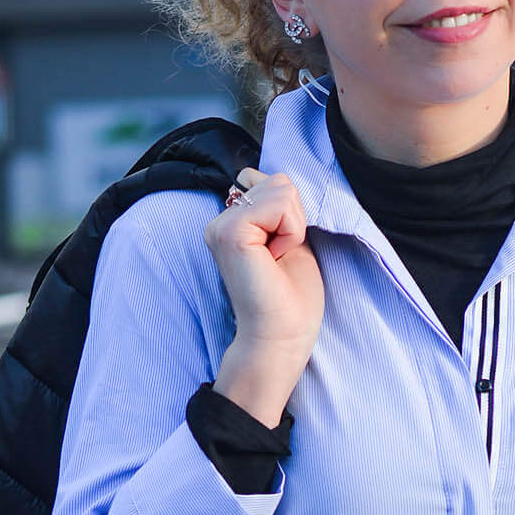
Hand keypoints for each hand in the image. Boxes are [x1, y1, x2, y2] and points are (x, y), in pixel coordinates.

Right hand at [204, 167, 324, 364]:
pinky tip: (276, 259)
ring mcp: (221, 225)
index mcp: (232, 223)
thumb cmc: (290, 300)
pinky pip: (280, 204)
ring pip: (282, 189)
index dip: (292, 215)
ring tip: (278, 260)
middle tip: (280, 258)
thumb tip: (272, 176)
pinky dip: (291, 232)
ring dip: (294, 227)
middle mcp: (220, 221)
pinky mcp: (230, 232)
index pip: (271, 181)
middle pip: (279, 181)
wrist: (281, 339)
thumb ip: (278, 208)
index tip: (282, 253)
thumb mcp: (289, 239)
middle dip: (294, 219)